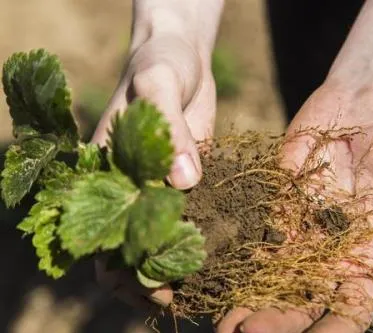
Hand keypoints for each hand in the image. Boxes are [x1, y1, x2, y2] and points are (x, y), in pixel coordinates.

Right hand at [92, 33, 215, 307]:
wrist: (181, 56)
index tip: (152, 286)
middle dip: (151, 277)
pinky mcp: (190, 180)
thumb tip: (185, 181)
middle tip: (180, 296)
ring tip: (203, 284)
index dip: (121, 268)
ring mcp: (160, 186)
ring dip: (178, 264)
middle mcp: (130, 187)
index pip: (100, 236)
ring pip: (163, 238)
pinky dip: (201, 235)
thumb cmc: (158, 64)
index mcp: (106, 173)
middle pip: (132, 248)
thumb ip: (166, 129)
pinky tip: (221, 251)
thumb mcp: (157, 84)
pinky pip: (193, 215)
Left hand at [218, 84, 372, 331]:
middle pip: (302, 296)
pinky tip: (223, 273)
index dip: (333, 328)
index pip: (349, 307)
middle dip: (277, 320)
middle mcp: (330, 248)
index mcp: (367, 256)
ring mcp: (302, 223)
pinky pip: (259, 228)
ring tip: (226, 323)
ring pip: (273, 270)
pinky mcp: (279, 197)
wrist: (371, 101)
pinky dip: (241, 252)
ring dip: (250, 297)